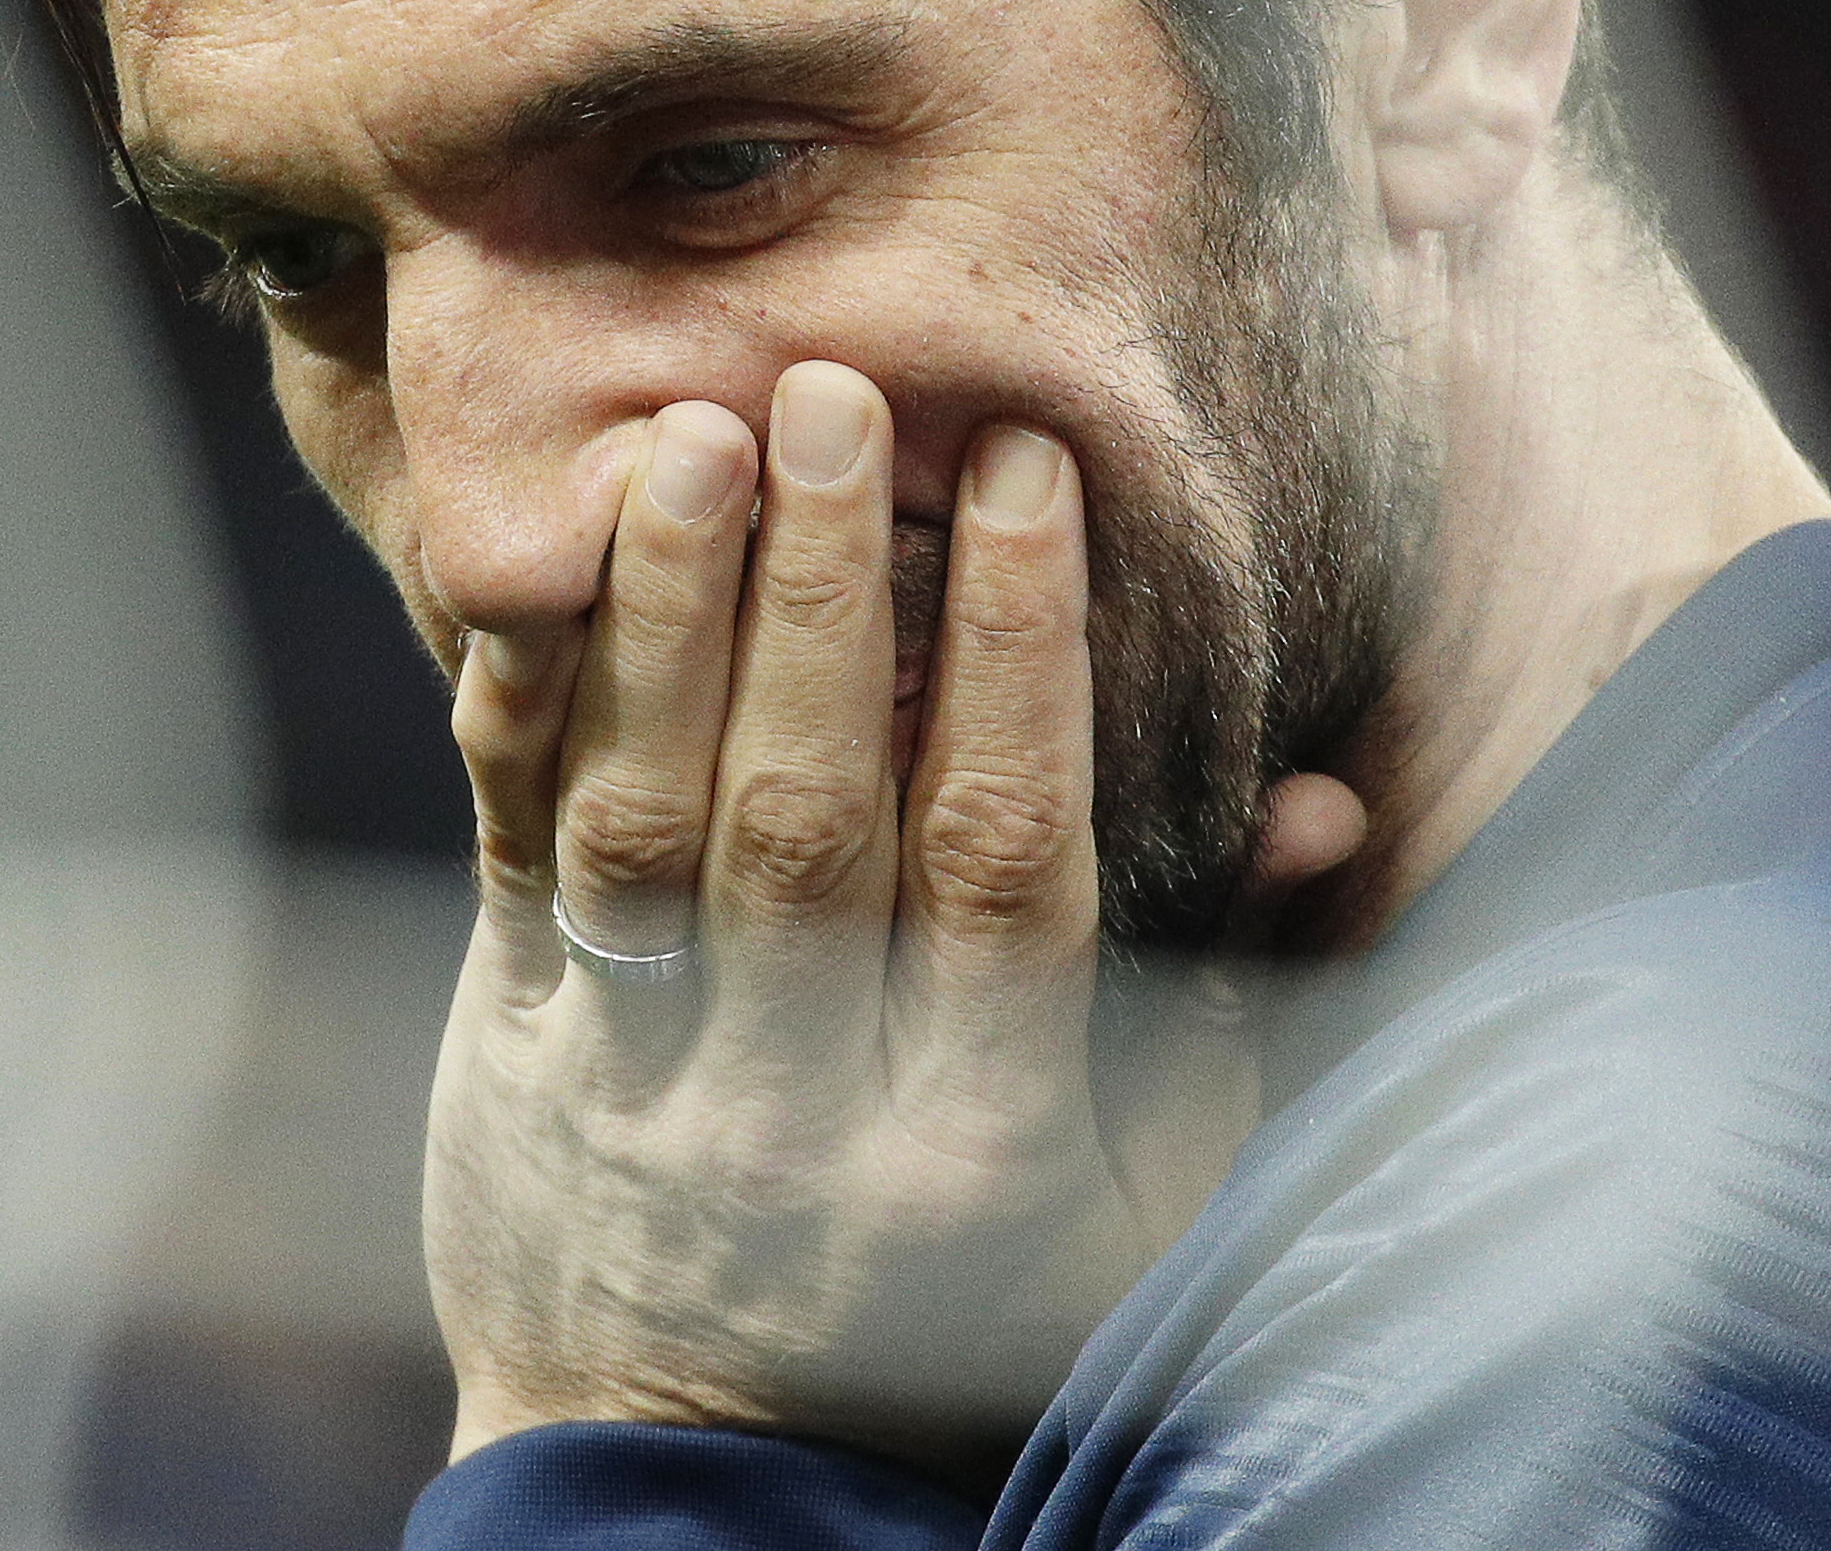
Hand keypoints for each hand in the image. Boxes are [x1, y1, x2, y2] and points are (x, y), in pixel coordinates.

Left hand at [424, 361, 1249, 1478]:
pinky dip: (519, 709)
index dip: (1020, 656)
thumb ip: (1227, 1002)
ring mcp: (641, 1074)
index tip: (1029, 474)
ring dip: (671, 618)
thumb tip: (1321, 802)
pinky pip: (509, 859)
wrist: (685, 1476)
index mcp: (977, 1141)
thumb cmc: (951, 1307)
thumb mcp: (1131, 1205)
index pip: (1003, 859)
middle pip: (811, 814)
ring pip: (647, 821)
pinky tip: (536, 566)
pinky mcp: (513, 1043)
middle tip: (842, 388)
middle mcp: (800, 1107)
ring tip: (692, 431)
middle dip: (829, 589)